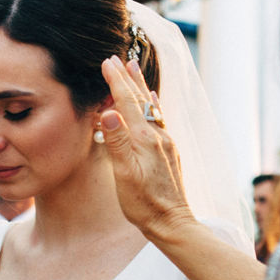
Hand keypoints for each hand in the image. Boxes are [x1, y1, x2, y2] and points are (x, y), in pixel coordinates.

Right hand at [98, 56, 195, 243]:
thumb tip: (109, 110)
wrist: (172, 222)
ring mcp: (165, 143)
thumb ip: (117, 141)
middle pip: (141, 99)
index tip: (107, 62)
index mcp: (144, 139)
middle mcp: (157, 136)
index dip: (116, 81)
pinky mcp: (169, 151)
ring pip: (151, 106)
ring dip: (141, 86)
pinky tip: (154, 99)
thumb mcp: (124, 174)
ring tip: (134, 68)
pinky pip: (159, 118)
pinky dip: (153, 103)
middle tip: (118, 57)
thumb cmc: (144, 203)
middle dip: (128, 78)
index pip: (127, 102)